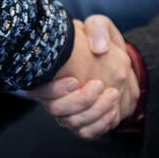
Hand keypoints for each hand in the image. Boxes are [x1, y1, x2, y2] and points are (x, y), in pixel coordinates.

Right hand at [29, 17, 138, 138]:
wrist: (120, 62)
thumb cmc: (102, 42)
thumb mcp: (100, 27)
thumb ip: (97, 29)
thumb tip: (99, 48)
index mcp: (51, 73)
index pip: (39, 90)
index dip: (54, 90)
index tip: (75, 80)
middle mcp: (55, 96)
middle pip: (56, 110)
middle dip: (80, 100)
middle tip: (100, 85)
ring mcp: (69, 112)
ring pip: (73, 123)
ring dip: (94, 111)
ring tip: (113, 94)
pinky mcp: (84, 123)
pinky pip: (87, 133)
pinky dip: (101, 124)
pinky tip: (113, 109)